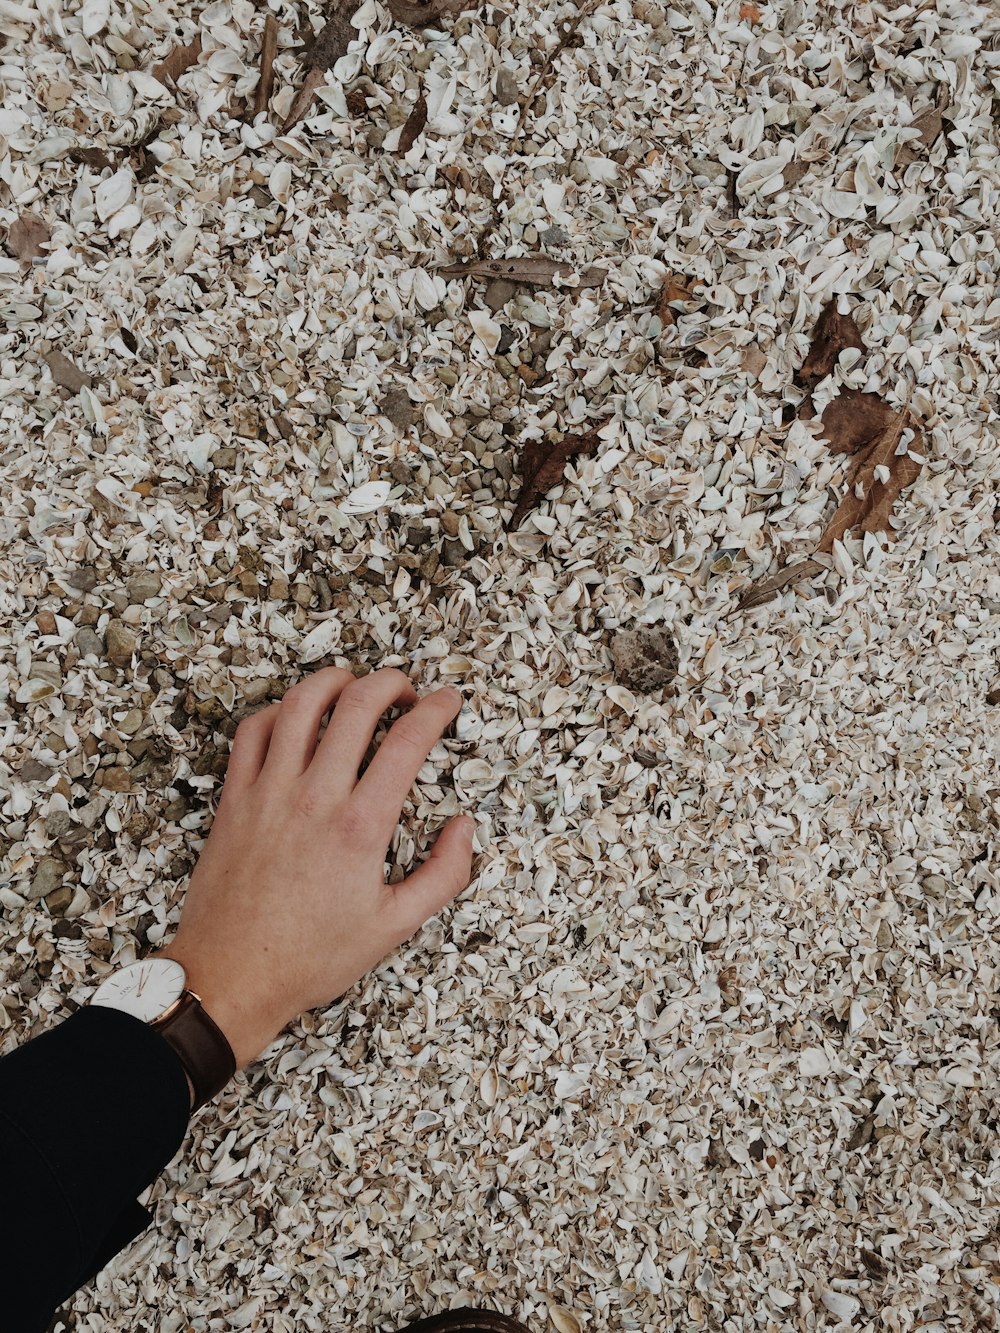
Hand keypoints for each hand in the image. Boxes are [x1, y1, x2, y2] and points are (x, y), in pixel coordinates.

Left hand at [157, 666, 474, 1072]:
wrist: (230, 977)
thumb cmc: (309, 957)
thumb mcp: (395, 927)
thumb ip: (443, 875)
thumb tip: (465, 829)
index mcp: (360, 827)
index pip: (408, 741)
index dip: (437, 709)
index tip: (447, 702)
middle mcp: (315, 798)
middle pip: (358, 704)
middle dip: (393, 682)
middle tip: (407, 692)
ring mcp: (268, 793)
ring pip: (302, 703)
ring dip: (336, 681)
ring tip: (356, 687)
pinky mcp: (235, 799)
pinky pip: (255, 731)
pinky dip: (281, 710)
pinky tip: (300, 719)